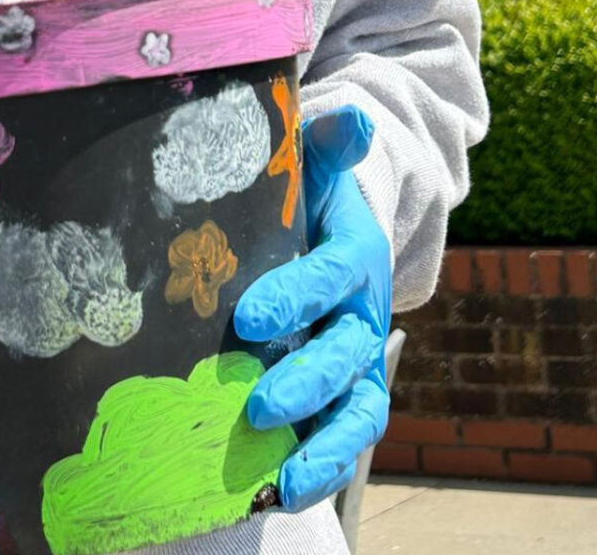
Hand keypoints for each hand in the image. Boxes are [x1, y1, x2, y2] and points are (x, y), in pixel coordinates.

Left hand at [233, 105, 391, 511]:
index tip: (247, 318)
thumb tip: (349, 115)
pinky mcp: (343, 395)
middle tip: (254, 403)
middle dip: (304, 382)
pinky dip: (318, 468)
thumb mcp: (314, 167)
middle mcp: (362, 315)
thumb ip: (326, 145)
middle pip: (344, 357)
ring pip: (357, 412)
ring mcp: (356, 361)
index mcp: (354, 256)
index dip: (293, 299)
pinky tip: (276, 494)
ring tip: (284, 479)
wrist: (333, 230)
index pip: (326, 279)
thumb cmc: (309, 198)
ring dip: (323, 447)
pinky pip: (342, 438)